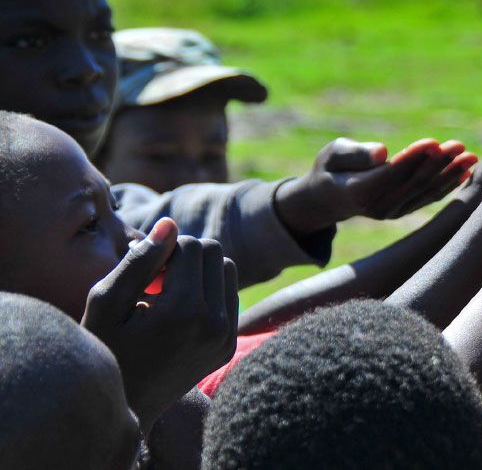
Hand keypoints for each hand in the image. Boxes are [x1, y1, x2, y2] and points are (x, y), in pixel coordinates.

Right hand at [81, 218, 237, 433]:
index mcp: (185, 312)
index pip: (191, 245)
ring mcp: (226, 337)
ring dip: (198, 272)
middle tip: (154, 282)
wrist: (124, 406)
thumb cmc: (104, 348)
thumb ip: (139, 260)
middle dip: (184, 256)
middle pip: (214, 252)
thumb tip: (171, 222)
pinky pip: (229, 295)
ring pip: (226, 270)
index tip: (142, 275)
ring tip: (166, 295)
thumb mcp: (106, 302)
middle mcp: (215, 324)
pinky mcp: (229, 345)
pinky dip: (206, 292)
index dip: (163, 250)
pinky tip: (177, 312)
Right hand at [275, 137, 477, 234]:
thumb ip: (354, 154)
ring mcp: (393, 212)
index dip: (413, 159)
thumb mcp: (333, 155)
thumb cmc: (331, 168)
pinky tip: (466, 171)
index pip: (392, 175)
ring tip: (471, 156)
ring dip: (450, 174)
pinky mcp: (404, 210)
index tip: (433, 142)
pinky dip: (448, 185)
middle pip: (414, 184)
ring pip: (426, 192)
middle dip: (438, 164)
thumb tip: (382, 153)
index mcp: (359, 192)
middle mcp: (379, 207)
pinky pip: (429, 198)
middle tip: (458, 145)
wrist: (330, 198)